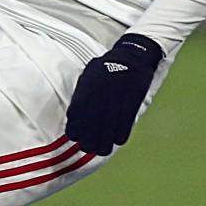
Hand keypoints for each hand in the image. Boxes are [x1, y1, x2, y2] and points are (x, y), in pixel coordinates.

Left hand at [65, 34, 163, 155]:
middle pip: (92, 123)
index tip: (75, 137)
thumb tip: (72, 116)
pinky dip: (121, 135)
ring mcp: (118, 96)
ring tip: (102, 150)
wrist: (134, 55)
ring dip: (105, 142)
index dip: (75, 128)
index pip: (77, 113)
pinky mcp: (133, 99)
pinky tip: (117, 141)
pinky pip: (125, 122)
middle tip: (88, 147)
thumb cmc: (107, 67)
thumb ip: (80, 94)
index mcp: (88, 85)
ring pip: (109, 126)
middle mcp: (102, 91)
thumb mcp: (89, 74)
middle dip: (88, 139)